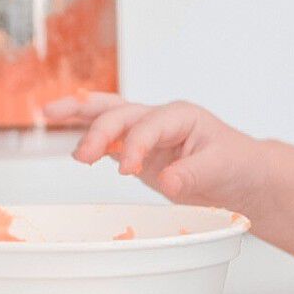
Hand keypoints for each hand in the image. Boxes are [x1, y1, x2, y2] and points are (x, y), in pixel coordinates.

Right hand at [43, 93, 264, 206]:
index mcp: (181, 116)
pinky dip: (89, 137)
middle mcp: (160, 120)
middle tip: (80, 156)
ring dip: (81, 115)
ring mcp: (147, 135)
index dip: (135, 146)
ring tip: (49, 112)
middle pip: (121, 114)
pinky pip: (110, 140)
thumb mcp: (222, 168)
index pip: (149, 126)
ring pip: (110, 116)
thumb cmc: (238, 165)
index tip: (128, 170)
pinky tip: (68, 139)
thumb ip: (193, 174)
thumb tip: (168, 181)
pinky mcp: (140, 153)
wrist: (244, 177)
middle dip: (98, 130)